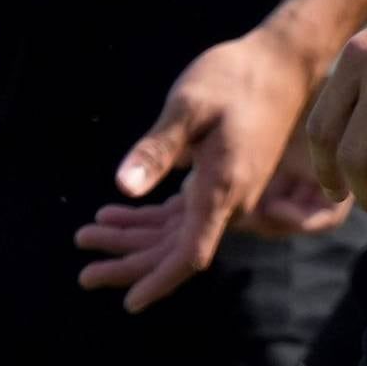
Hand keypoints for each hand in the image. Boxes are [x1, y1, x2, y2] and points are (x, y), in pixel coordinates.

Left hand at [78, 28, 336, 310]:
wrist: (282, 62)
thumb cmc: (236, 77)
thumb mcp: (189, 105)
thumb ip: (158, 149)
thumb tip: (123, 189)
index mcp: (222, 188)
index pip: (190, 254)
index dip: (159, 280)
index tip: (129, 303)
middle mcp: (229, 199)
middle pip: (177, 249)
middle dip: (131, 264)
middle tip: (84, 274)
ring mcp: (227, 190)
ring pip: (176, 231)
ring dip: (133, 239)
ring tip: (86, 238)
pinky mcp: (222, 176)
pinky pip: (183, 211)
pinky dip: (148, 218)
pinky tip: (114, 215)